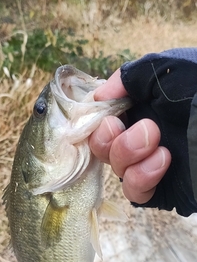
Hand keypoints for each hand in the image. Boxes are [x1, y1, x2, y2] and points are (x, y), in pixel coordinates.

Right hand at [89, 69, 170, 204]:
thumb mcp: (166, 69)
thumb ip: (129, 77)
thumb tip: (99, 97)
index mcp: (143, 106)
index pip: (103, 116)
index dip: (95, 117)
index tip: (100, 113)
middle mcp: (143, 135)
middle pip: (102, 144)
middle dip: (107, 135)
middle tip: (132, 127)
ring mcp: (152, 163)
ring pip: (116, 168)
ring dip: (127, 153)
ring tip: (158, 142)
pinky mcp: (164, 189)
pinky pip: (135, 192)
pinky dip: (141, 177)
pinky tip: (163, 161)